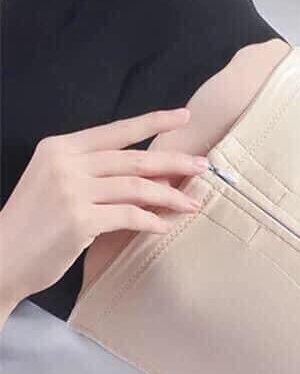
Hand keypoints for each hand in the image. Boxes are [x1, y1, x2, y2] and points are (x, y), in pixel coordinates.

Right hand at [0, 108, 208, 322]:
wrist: (1, 256)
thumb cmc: (35, 223)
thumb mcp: (58, 185)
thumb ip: (95, 175)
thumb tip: (150, 176)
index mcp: (60, 148)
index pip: (116, 131)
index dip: (154, 122)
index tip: (184, 117)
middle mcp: (66, 163)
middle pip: (134, 159)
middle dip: (174, 163)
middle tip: (204, 168)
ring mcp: (72, 191)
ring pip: (137, 187)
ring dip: (171, 197)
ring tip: (193, 204)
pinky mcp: (79, 220)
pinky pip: (128, 216)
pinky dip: (152, 221)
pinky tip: (165, 226)